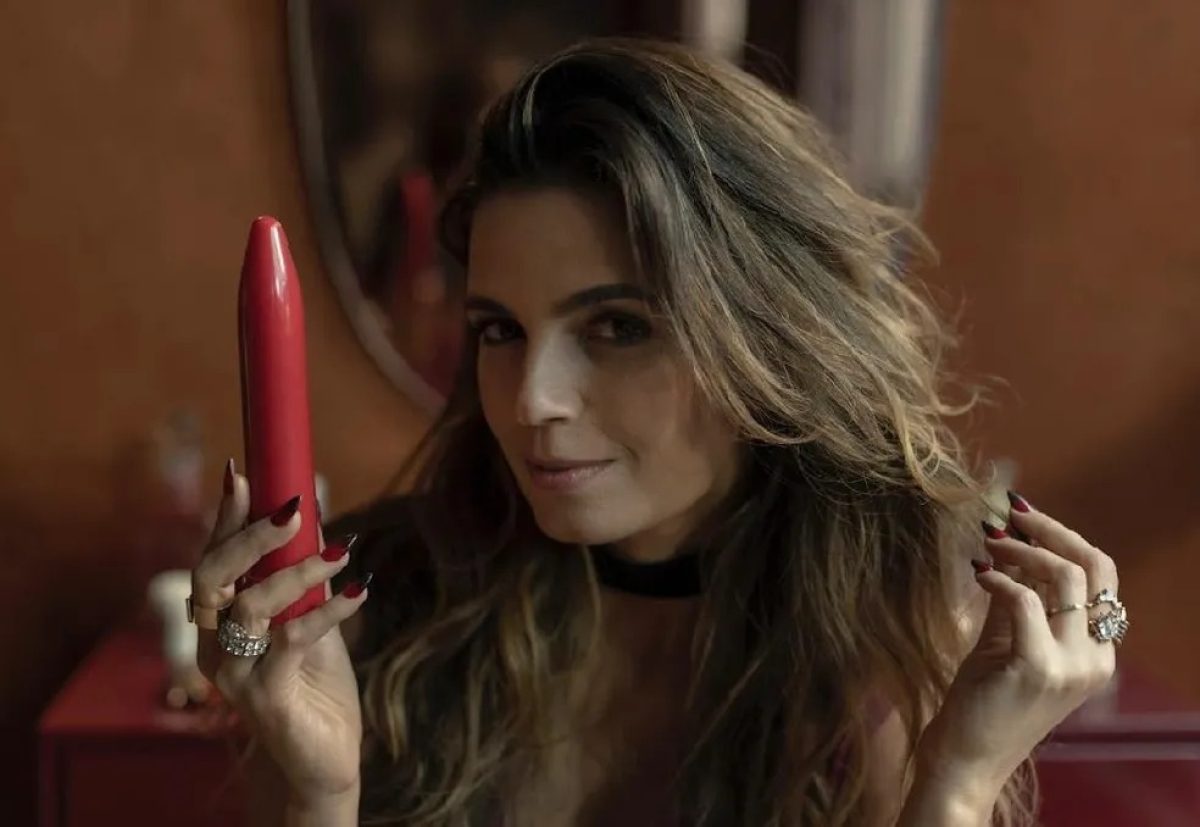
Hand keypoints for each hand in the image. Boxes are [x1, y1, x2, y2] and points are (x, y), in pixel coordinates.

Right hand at [191, 461, 370, 804]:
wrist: (322, 758)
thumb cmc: (314, 684)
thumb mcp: (310, 618)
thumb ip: (303, 576)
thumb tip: (314, 516)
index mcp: (220, 623)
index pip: (211, 559)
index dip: (223, 516)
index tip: (241, 472)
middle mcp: (216, 646)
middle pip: (211, 576)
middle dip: (249, 535)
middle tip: (293, 509)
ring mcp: (235, 675)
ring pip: (251, 605)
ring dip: (298, 571)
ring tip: (342, 551)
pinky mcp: (265, 699)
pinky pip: (291, 641)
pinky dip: (327, 611)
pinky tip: (359, 591)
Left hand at [918, 492, 1118, 804]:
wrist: (964, 758)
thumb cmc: (982, 700)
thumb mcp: (1006, 639)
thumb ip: (1016, 596)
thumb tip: (1007, 541)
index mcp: (1096, 651)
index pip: (1100, 576)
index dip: (1063, 537)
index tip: (1022, 515)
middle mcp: (1095, 658)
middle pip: (1095, 568)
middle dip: (1052, 530)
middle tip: (1011, 513)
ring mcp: (1072, 666)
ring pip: (1066, 577)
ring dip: (1021, 549)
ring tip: (987, 543)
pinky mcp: (1037, 668)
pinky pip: (1024, 600)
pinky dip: (999, 578)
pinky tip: (977, 574)